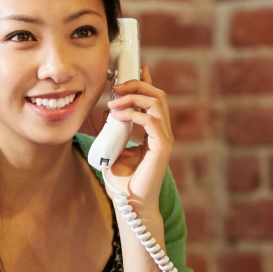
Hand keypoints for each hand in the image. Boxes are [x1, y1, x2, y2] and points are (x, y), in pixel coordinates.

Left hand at [104, 65, 173, 209]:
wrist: (130, 204)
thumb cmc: (123, 182)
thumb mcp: (115, 150)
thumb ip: (115, 132)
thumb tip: (109, 115)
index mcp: (154, 132)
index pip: (154, 100)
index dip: (147, 82)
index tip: (138, 67)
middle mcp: (162, 133)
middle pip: (157, 96)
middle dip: (137, 86)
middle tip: (117, 87)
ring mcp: (164, 140)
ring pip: (156, 103)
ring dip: (133, 98)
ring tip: (114, 103)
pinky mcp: (161, 148)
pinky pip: (151, 121)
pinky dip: (134, 114)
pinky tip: (119, 117)